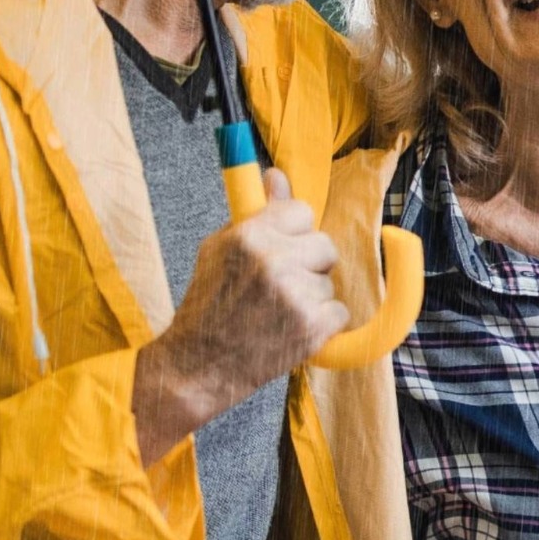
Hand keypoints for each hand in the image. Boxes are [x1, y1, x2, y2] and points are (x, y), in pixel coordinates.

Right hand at [130, 169, 346, 464]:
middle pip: (324, 245)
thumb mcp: (219, 249)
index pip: (302, 211)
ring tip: (277, 313)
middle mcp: (274, 260)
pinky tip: (291, 330)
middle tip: (283, 285)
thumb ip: (256, 212)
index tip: (285, 247)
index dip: (296, 231)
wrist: (199, 364)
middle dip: (310, 264)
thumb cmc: (208, 304)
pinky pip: (339, 312)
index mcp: (250, 235)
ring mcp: (295, 294)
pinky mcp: (312, 327)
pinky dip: (322, 325)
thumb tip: (277, 175)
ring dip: (312, 297)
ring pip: (329, 282)